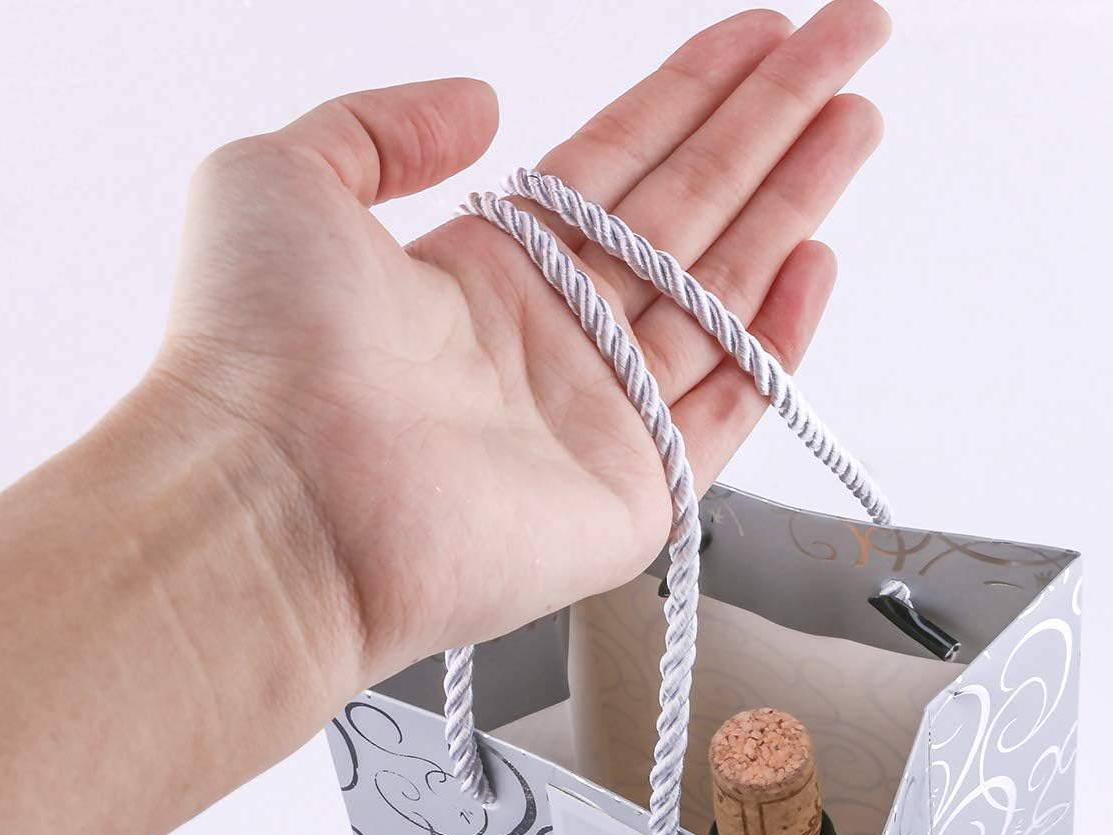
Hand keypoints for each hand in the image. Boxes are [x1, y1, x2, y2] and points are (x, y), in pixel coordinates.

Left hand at [149, 1, 890, 678]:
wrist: (274, 508)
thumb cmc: (254, 353)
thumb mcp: (283, 179)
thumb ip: (381, 125)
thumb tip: (482, 103)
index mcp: (484, 270)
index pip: (617, 165)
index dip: (691, 94)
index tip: (762, 34)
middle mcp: (550, 339)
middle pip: (687, 212)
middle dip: (771, 125)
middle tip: (851, 42)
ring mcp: (597, 418)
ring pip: (720, 294)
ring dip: (792, 205)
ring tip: (857, 119)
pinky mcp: (631, 496)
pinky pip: (725, 410)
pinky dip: (777, 342)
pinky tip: (819, 262)